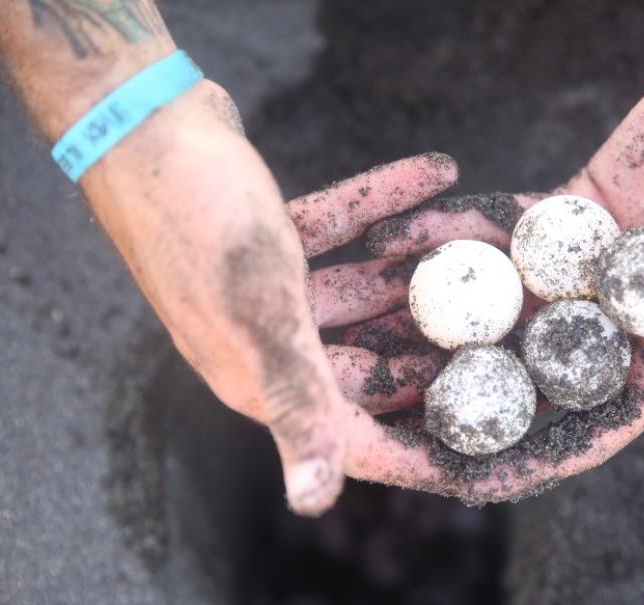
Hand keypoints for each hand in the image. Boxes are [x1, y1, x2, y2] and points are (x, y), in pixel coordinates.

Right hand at [79, 81, 457, 513]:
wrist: (137, 123)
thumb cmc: (195, 218)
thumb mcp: (260, 313)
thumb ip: (298, 401)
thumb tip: (313, 503)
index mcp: (263, 377)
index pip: (356, 436)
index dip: (418, 448)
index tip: (485, 444)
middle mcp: (268, 342)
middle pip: (373, 359)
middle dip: (438, 345)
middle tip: (507, 333)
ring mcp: (271, 290)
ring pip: (366, 288)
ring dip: (421, 265)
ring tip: (484, 244)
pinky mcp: (275, 240)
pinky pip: (346, 229)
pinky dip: (386, 203)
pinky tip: (438, 171)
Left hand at [334, 51, 643, 501]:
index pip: (595, 424)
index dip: (537, 455)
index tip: (471, 479)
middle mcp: (622, 323)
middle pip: (536, 373)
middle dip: (472, 398)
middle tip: (402, 415)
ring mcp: (591, 269)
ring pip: (510, 304)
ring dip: (447, 321)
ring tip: (374, 333)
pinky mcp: (571, 213)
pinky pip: (507, 233)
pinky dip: (460, 237)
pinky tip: (402, 244)